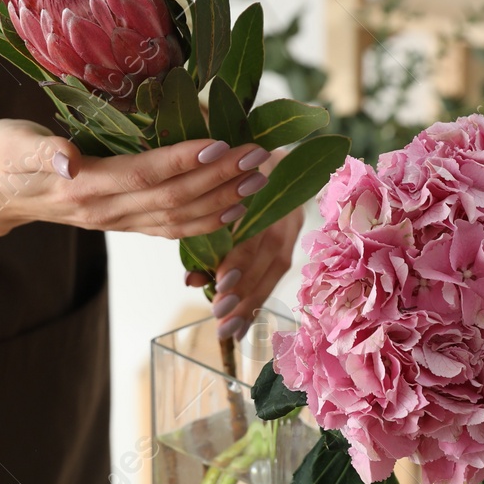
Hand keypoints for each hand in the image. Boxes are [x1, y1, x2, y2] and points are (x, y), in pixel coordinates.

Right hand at [0, 119, 269, 238]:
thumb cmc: (1, 158)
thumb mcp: (12, 145)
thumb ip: (41, 151)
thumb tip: (66, 161)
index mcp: (83, 189)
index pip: (146, 175)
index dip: (186, 161)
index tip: (224, 143)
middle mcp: (105, 212)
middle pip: (173, 200)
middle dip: (220, 179)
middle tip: (259, 157)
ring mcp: (115, 223)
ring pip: (179, 220)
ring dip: (222, 202)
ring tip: (258, 181)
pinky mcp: (122, 224)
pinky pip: (171, 229)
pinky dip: (207, 220)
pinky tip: (233, 207)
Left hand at [184, 149, 304, 340]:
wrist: (265, 154)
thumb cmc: (231, 172)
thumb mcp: (215, 194)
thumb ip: (204, 232)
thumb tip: (191, 280)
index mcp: (266, 192)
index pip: (256, 232)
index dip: (240, 259)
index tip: (220, 282)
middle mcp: (284, 212)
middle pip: (268, 257)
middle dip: (244, 290)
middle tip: (219, 314)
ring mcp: (292, 228)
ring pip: (274, 271)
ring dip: (251, 302)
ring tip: (229, 329)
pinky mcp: (291, 242)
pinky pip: (275, 276)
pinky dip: (258, 301)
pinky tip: (244, 326)